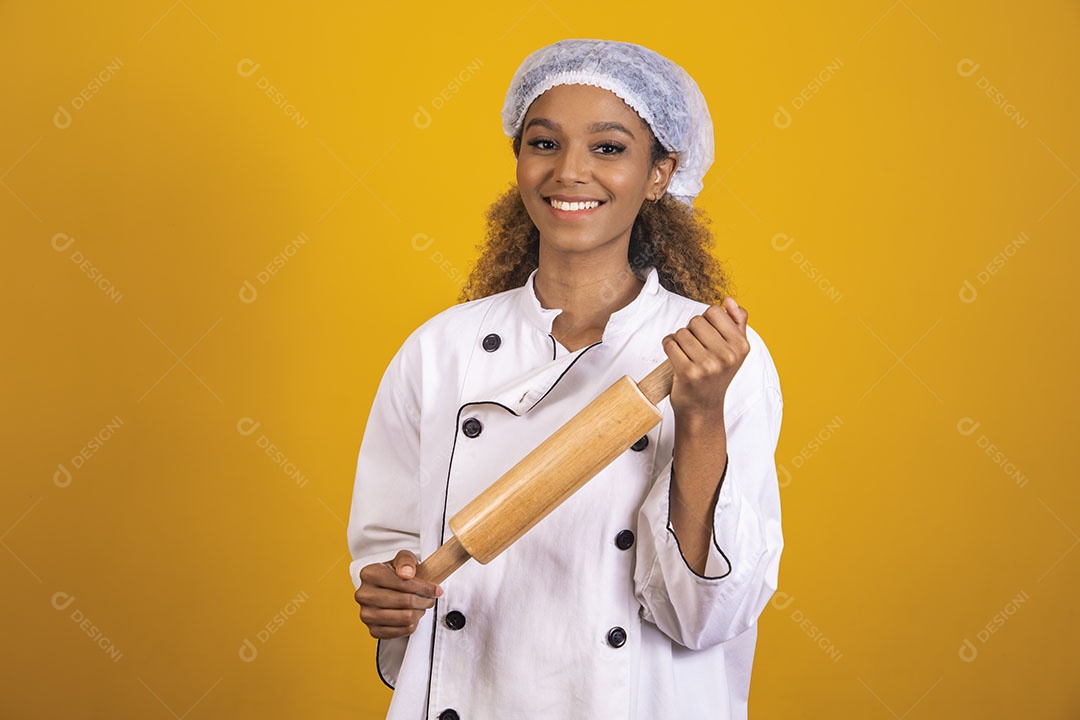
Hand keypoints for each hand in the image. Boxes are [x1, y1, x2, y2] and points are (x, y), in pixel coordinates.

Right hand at [355, 549, 442, 638]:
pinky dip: (412, 624)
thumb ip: (406, 561)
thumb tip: (407, 573)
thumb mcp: (402, 559)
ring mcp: (367, 614)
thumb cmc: (394, 573)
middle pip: (406, 602)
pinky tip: (412, 615)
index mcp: (369, 574)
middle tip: (430, 598)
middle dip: (424, 600)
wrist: (384, 588)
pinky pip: (402, 631)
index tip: (435, 589)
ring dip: (419, 612)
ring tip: (421, 605)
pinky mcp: (373, 630)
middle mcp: (364, 595)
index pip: (404, 584)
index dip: (425, 587)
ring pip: (406, 618)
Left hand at [662, 298, 750, 424]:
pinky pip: (670, 343)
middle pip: (696, 320)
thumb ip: (737, 322)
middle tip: (695, 350)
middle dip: (691, 331)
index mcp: (741, 346)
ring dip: (678, 340)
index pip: (714, 311)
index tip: (707, 338)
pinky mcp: (688, 373)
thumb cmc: (716, 376)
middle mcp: (727, 356)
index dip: (706, 322)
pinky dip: (668, 347)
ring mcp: (708, 365)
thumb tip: (729, 300)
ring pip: (681, 332)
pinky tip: (675, 358)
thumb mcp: (735, 350)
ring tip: (686, 355)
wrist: (703, 408)